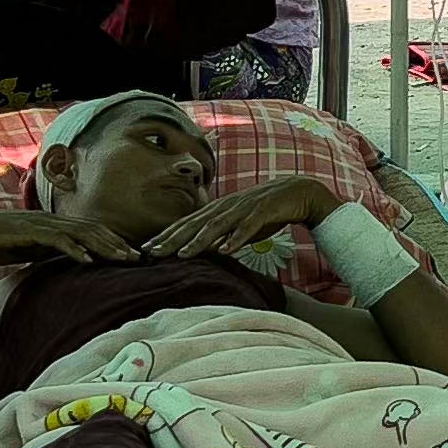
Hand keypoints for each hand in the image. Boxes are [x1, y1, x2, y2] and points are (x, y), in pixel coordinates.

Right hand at [0, 208, 142, 267]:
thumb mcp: (27, 250)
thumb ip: (46, 253)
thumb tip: (64, 263)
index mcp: (53, 226)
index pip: (91, 233)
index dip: (114, 243)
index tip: (133, 256)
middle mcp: (52, 221)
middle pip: (94, 230)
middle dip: (119, 244)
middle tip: (142, 258)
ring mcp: (42, 225)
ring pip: (82, 233)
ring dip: (105, 245)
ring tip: (125, 258)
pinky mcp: (29, 232)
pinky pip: (56, 240)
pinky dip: (74, 248)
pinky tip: (88, 259)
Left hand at [142, 178, 337, 258]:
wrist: (300, 193)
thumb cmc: (268, 211)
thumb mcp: (241, 227)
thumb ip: (225, 238)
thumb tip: (209, 252)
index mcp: (219, 209)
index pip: (188, 223)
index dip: (167, 235)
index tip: (147, 248)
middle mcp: (227, 206)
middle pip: (195, 223)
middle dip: (173, 238)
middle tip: (152, 252)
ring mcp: (244, 208)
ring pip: (217, 225)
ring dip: (199, 240)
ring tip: (183, 254)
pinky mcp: (263, 211)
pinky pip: (247, 226)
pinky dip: (236, 237)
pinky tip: (226, 250)